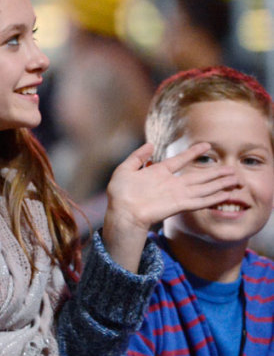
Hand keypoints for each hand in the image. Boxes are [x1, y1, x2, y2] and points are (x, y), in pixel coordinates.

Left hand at [102, 142, 237, 271]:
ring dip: (220, 184)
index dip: (193, 153)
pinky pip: (200, 200)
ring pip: (204, 188)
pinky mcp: (179, 205)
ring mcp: (176, 195)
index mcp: (159, 172)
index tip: (206, 145)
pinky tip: (226, 195)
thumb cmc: (120, 193)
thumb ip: (138, 156)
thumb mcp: (125, 169)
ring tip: (235, 179)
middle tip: (232, 168)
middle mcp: (171, 184)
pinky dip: (213, 198)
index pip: (180, 160)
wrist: (121, 211)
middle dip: (215, 172)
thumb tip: (150, 144)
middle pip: (199, 176)